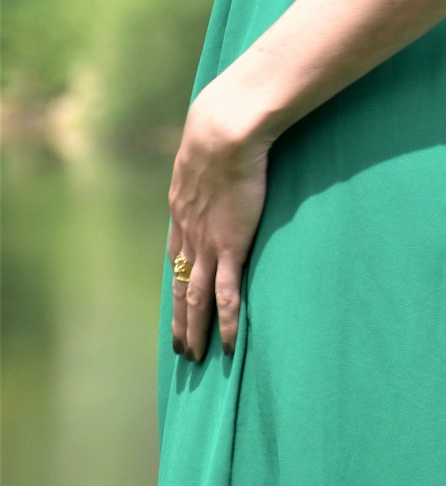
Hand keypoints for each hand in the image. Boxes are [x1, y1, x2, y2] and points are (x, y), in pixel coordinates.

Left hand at [167, 79, 270, 362]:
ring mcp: (206, 243)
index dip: (175, 282)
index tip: (176, 304)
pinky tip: (229, 344)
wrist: (223, 132)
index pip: (175, 257)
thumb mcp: (206, 147)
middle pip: (179, 286)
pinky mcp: (230, 247)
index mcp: (181, 211)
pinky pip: (225, 295)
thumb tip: (221, 152)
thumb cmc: (221, 129)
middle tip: (181, 347)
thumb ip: (210, 161)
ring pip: (195, 298)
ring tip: (195, 356)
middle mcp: (187, 233)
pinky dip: (225, 322)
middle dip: (179, 318)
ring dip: (194, 329)